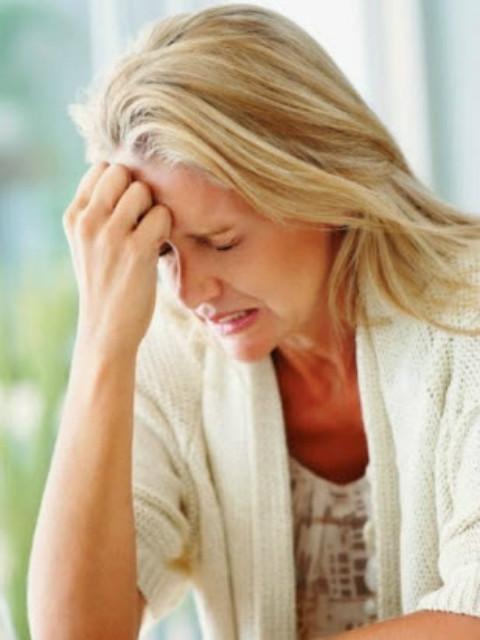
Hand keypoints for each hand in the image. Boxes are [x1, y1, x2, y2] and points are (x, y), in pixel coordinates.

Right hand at [63, 162, 171, 355]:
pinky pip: (162, 215)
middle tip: (142, 220)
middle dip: (138, 191)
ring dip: (153, 209)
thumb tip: (128, 178)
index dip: (122, 183)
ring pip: (143, 190)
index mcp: (74, 217)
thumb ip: (98, 211)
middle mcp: (88, 221)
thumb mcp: (87, 244)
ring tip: (149, 235)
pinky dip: (166, 228)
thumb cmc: (104, 284)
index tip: (127, 208)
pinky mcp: (137, 250)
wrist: (107, 329)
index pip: (101, 168)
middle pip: (122, 173)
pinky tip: (158, 247)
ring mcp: (111, 235)